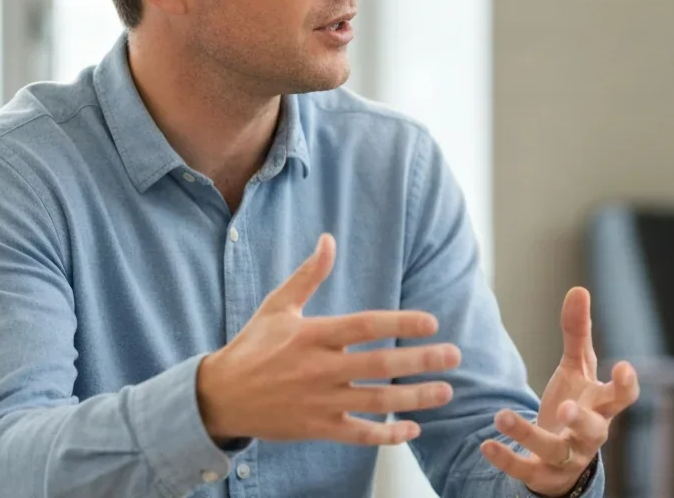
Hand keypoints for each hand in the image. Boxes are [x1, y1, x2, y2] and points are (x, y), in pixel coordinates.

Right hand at [196, 234, 462, 445]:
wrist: (219, 397)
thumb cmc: (253, 346)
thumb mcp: (278, 306)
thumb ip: (309, 275)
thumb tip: (329, 239)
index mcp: (313, 336)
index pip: (365, 327)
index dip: (400, 324)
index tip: (431, 322)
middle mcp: (319, 369)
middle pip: (378, 366)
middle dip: (420, 361)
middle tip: (454, 356)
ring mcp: (319, 401)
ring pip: (375, 402)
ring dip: (414, 398)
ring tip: (445, 391)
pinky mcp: (317, 427)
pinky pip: (358, 433)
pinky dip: (386, 433)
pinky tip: (412, 429)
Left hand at [480, 287, 639, 495]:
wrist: (560, 459)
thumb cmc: (575, 404)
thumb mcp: (576, 369)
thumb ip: (578, 332)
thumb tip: (578, 289)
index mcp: (601, 405)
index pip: (622, 397)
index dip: (625, 385)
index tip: (623, 367)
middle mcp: (589, 434)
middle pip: (594, 429)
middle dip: (581, 419)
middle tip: (566, 407)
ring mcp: (567, 457)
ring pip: (554, 450)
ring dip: (528, 434)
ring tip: (502, 415)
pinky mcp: (542, 474)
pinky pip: (525, 470)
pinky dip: (506, 459)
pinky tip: (487, 444)